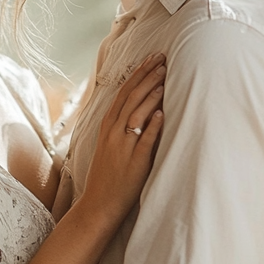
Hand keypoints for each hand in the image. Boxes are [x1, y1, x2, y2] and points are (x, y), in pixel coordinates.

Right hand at [79, 53, 165, 224]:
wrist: (99, 205)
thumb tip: (142, 108)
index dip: (138, 74)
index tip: (151, 59)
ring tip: (164, 77)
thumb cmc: (108, 176)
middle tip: (162, 59)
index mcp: (107, 127)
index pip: (123, 93)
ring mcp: (123, 147)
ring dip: (150, 95)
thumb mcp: (110, 145)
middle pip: (130, 98)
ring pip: (136, 114)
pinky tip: (162, 113)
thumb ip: (122, 127)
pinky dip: (152, 126)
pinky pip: (144, 140)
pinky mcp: (135, 162)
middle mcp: (113, 133)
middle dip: (147, 77)